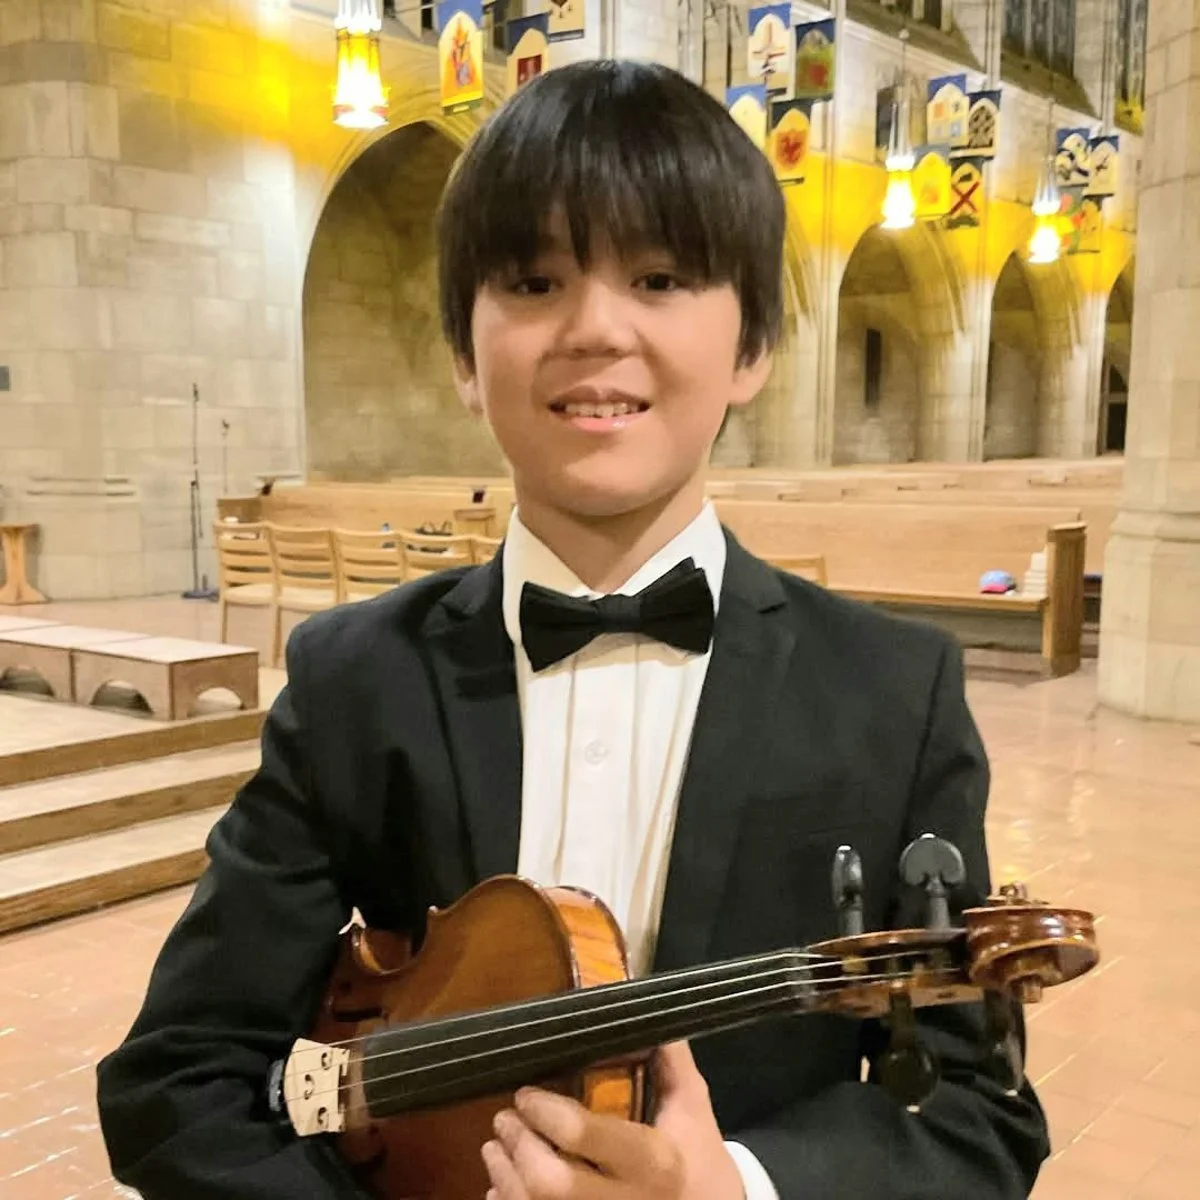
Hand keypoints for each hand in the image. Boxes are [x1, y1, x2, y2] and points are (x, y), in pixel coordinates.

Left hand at [481, 1041, 745, 1199]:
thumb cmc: (699, 1161)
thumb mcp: (693, 1108)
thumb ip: (670, 1060)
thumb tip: (645, 1009)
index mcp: (651, 1160)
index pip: (582, 1134)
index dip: (544, 1110)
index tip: (526, 1094)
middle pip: (549, 1184)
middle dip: (518, 1147)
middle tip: (505, 1120)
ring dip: (505, 1175)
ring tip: (496, 1148)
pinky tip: (506, 1186)